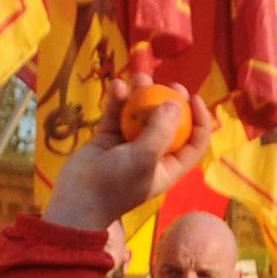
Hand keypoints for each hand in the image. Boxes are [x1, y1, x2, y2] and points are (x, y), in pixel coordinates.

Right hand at [39, 63, 216, 232]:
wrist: (77, 199)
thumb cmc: (115, 185)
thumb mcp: (144, 159)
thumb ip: (162, 130)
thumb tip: (175, 102)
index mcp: (168, 166)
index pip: (194, 142)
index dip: (200, 119)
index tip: (193, 98)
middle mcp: (152, 154)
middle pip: (169, 123)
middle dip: (170, 100)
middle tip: (169, 84)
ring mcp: (129, 145)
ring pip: (141, 114)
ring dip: (141, 94)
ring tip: (138, 78)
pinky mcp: (108, 138)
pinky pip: (116, 113)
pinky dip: (117, 100)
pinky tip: (116, 87)